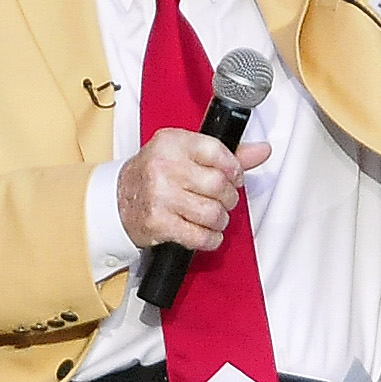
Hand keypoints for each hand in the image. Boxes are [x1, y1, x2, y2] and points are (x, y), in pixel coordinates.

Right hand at [118, 131, 273, 251]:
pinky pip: (199, 236)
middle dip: (228, 197)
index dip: (233, 168)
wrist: (118, 201)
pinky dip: (210, 238)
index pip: (217, 151)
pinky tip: (205, 232)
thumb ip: (227, 153)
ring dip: (219, 219)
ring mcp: (160, 196)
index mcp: (173, 143)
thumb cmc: (156, 175)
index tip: (234, 177)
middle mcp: (164, 167)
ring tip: (212, 216)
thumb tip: (263, 150)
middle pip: (218, 185)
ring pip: (212, 213)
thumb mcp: (187, 154)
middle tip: (222, 199)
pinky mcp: (158, 223)